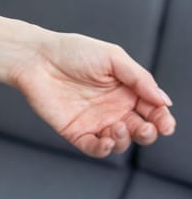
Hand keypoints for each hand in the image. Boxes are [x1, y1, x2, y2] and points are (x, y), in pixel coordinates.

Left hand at [10, 32, 175, 157]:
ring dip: (125, 140)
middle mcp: (112, 107)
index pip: (151, 109)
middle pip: (140, 129)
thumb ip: (139, 78)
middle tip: (147, 128)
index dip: (162, 119)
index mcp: (124, 89)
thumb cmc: (72, 51)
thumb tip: (164, 101)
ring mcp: (94, 120)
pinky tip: (105, 140)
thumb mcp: (112, 57)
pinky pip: (94, 147)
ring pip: (119, 141)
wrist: (37, 58)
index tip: (165, 124)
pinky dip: (103, 149)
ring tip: (118, 127)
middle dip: (148, 133)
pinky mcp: (75, 130)